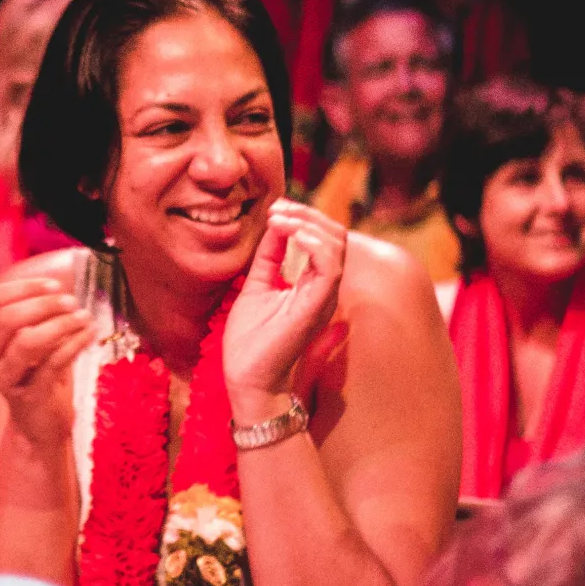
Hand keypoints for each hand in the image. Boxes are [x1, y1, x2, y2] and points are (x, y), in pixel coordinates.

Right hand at [0, 250, 102, 456]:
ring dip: (60, 324)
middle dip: (43, 305)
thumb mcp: (33, 344)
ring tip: (84, 317)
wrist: (39, 427)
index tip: (53, 285)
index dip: (23, 287)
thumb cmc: (39, 377)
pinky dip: (75, 344)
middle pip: (6, 319)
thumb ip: (38, 318)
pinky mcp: (29, 397)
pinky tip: (91, 334)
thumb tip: (63, 288)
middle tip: (72, 302)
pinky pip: (53, 364)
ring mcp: (6, 379)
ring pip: (27, 342)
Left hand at [222, 199, 345, 415]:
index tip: (277, 207)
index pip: (324, 239)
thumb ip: (268, 257)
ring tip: (280, 219)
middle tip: (278, 208)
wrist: (247, 378)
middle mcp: (324, 290)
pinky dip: (313, 244)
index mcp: (312, 284)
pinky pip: (330, 267)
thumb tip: (274, 223)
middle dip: (308, 214)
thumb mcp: (257, 286)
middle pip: (336, 237)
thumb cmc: (251, 340)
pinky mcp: (317, 307)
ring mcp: (323, 298)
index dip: (304, 217)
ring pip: (337, 247)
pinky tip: (291, 234)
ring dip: (307, 224)